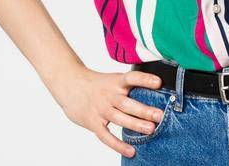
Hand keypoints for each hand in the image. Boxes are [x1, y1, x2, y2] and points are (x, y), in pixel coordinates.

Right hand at [46, 65, 165, 157]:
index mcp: (116, 82)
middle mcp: (109, 95)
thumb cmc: (98, 84)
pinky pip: (105, 136)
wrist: (69, 84)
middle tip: (160, 115)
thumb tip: (157, 90)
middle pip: (126, 103)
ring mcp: (100, 109)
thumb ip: (130, 85)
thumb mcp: (113, 79)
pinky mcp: (92, 122)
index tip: (159, 83)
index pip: (131, 78)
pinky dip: (118, 145)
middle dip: (144, 110)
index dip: (145, 79)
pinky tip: (131, 151)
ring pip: (118, 118)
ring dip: (135, 124)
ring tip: (151, 130)